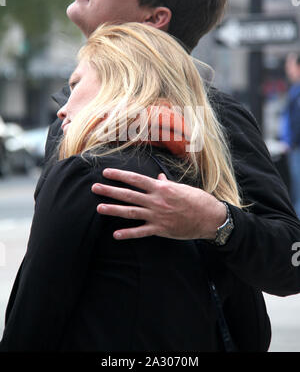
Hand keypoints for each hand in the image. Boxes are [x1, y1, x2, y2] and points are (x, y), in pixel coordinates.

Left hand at [91, 169, 226, 240]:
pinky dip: (128, 233)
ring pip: (131, 212)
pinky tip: (115, 234)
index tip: (106, 173)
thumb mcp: (181, 188)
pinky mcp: (160, 229)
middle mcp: (156, 201)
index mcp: (161, 188)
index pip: (136, 179)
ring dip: (114, 210)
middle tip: (94, 188)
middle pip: (129, 195)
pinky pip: (141, 232)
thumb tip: (158, 178)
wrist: (209, 218)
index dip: (120, 175)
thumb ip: (166, 184)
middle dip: (110, 191)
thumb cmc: (197, 200)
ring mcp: (157, 216)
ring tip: (99, 208)